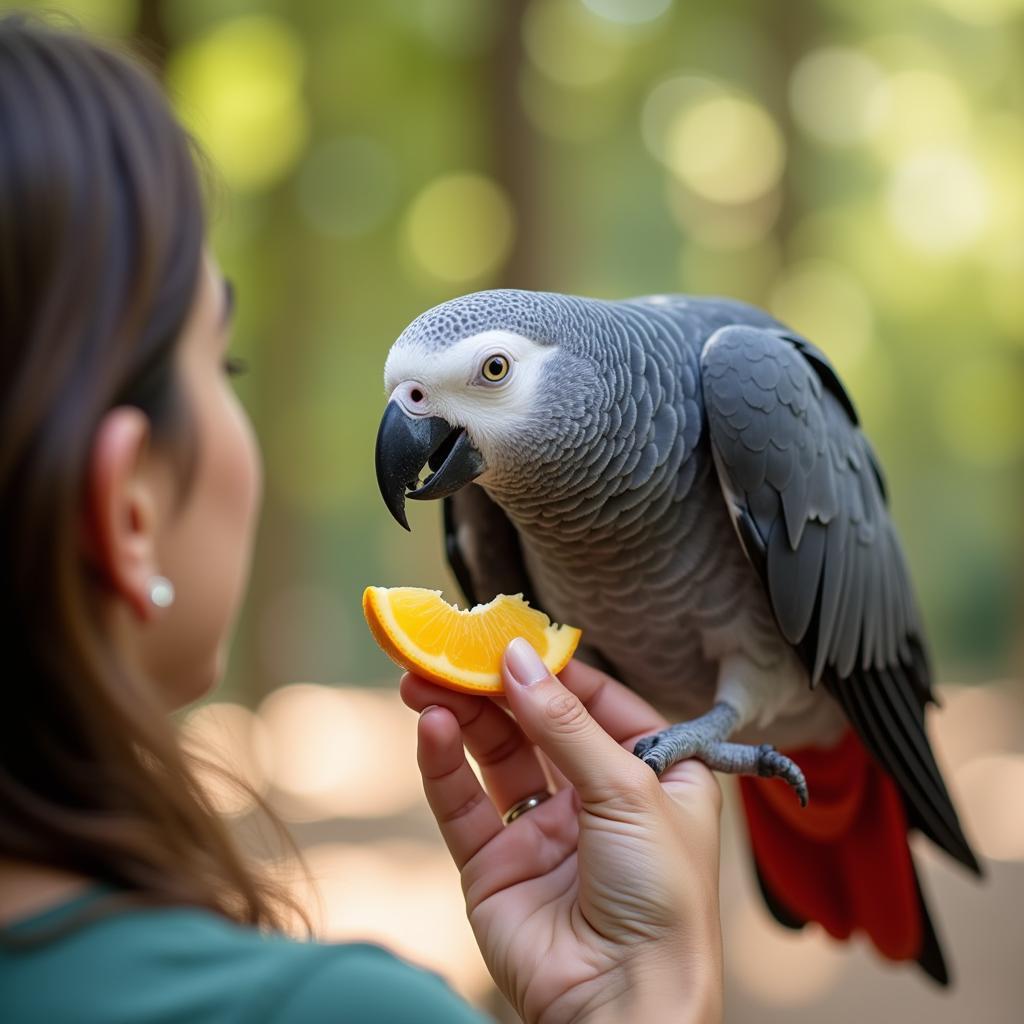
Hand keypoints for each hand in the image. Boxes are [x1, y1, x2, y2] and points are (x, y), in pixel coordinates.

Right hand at [400, 640, 723, 1023]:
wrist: (624, 1007)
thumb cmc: (661, 899)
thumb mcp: (628, 789)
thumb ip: (565, 722)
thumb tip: (516, 657)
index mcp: (651, 774)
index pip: (597, 702)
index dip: (554, 670)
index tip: (510, 638)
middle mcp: (597, 798)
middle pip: (536, 724)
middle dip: (493, 688)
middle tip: (450, 651)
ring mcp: (544, 832)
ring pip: (494, 756)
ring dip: (460, 715)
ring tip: (423, 680)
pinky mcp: (496, 866)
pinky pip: (464, 804)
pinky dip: (443, 765)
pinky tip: (431, 728)